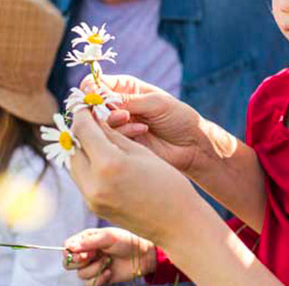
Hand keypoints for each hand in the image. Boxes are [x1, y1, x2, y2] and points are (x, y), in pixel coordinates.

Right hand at [63, 228, 155, 284]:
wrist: (141, 256)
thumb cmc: (126, 241)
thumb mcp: (109, 237)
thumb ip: (89, 242)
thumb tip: (69, 247)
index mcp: (88, 239)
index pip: (68, 246)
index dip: (71, 252)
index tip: (83, 252)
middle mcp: (88, 252)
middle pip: (68, 263)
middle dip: (81, 262)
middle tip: (94, 256)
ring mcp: (93, 265)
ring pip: (81, 274)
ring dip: (95, 269)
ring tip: (108, 261)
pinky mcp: (99, 277)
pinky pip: (90, 284)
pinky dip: (99, 279)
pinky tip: (109, 272)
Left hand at [70, 109, 203, 245]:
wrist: (177, 221)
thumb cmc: (167, 181)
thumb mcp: (141, 151)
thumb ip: (114, 135)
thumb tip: (95, 121)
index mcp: (108, 163)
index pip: (83, 130)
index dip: (83, 113)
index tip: (87, 104)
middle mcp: (93, 183)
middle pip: (73, 147)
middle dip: (81, 131)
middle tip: (93, 119)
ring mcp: (91, 199)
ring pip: (75, 164)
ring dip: (83, 147)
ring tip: (101, 138)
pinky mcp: (94, 207)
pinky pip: (82, 178)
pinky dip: (89, 164)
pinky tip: (104, 157)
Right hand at [81, 74, 202, 174]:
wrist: (191, 144)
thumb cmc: (178, 117)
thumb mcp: (155, 103)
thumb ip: (127, 100)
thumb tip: (98, 95)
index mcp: (127, 88)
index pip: (98, 83)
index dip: (91, 87)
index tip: (91, 93)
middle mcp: (119, 106)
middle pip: (92, 104)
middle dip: (98, 107)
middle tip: (118, 111)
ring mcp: (119, 125)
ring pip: (99, 122)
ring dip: (115, 120)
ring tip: (134, 121)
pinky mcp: (122, 143)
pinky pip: (109, 138)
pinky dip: (123, 133)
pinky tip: (142, 130)